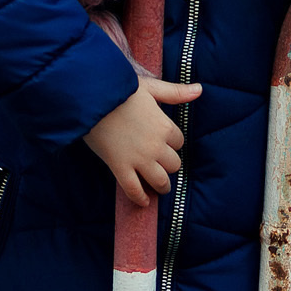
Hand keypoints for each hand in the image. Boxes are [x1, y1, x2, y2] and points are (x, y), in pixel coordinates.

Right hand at [84, 78, 203, 204]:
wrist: (91, 98)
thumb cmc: (120, 90)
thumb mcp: (151, 88)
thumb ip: (176, 92)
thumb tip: (199, 89)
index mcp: (164, 127)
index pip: (179, 142)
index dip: (172, 143)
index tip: (164, 143)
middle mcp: (155, 146)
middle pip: (173, 164)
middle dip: (168, 165)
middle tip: (161, 165)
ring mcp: (138, 159)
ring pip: (160, 181)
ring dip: (162, 186)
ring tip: (160, 188)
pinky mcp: (119, 167)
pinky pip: (133, 189)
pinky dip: (140, 198)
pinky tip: (144, 202)